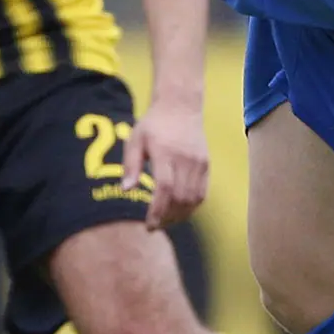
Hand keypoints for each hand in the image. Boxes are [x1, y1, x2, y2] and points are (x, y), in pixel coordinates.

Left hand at [122, 101, 209, 230]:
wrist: (180, 107)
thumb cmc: (153, 125)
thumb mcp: (135, 139)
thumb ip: (130, 164)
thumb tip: (127, 189)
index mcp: (165, 152)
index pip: (164, 188)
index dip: (157, 210)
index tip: (149, 225)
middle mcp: (185, 159)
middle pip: (180, 197)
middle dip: (168, 217)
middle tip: (155, 225)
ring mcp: (198, 162)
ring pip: (193, 199)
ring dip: (180, 215)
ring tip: (166, 221)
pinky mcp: (206, 165)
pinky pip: (202, 193)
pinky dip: (191, 207)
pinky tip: (179, 211)